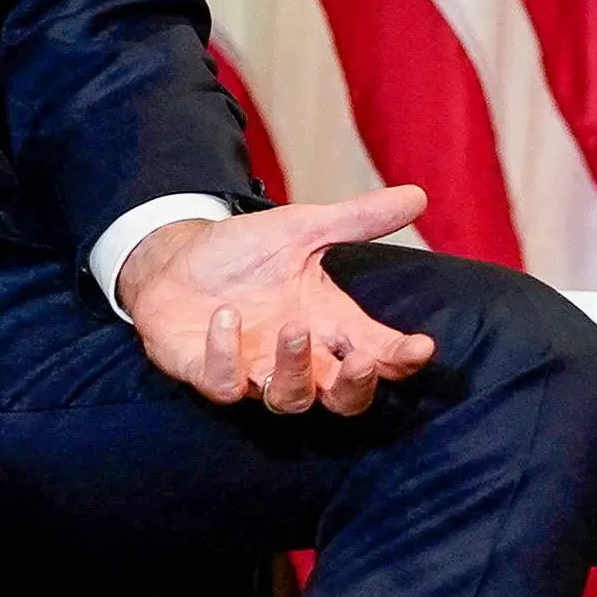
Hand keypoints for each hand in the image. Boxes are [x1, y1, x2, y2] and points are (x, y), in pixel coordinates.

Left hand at [118, 188, 439, 414]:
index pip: (379, 354)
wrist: (174, 260)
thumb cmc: (244, 253)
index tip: (421, 347)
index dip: (402, 359)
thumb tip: (418, 195)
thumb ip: (358, 220)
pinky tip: (225, 316)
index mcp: (329, 325)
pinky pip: (223, 385)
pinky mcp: (207, 373)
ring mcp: (253, 371)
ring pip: (289, 401)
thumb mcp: (303, 228)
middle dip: (358, 386)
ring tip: (293, 329)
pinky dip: (225, 355)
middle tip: (363, 361)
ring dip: (296, 371)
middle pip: (344, 400)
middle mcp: (297, 358)